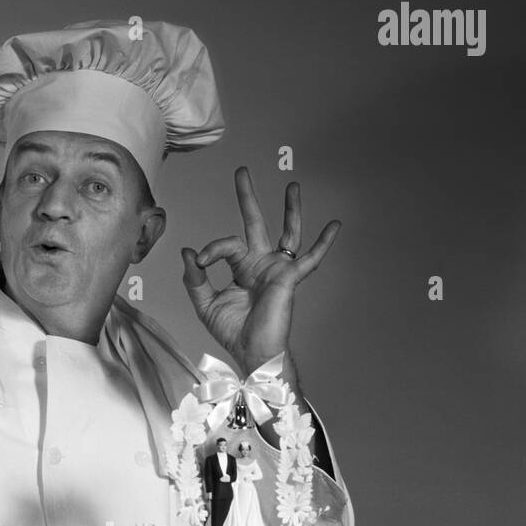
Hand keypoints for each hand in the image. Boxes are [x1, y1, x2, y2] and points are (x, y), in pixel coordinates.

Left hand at [181, 168, 339, 374]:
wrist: (253, 353)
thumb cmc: (233, 332)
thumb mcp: (206, 304)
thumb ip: (196, 279)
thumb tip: (190, 252)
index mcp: (242, 268)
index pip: (227, 245)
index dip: (212, 249)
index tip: (200, 261)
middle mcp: (261, 264)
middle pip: (255, 223)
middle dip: (248, 198)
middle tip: (241, 172)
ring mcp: (278, 270)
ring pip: (287, 233)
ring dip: (290, 210)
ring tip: (292, 186)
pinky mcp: (290, 279)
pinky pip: (311, 259)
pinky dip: (324, 243)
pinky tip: (335, 225)